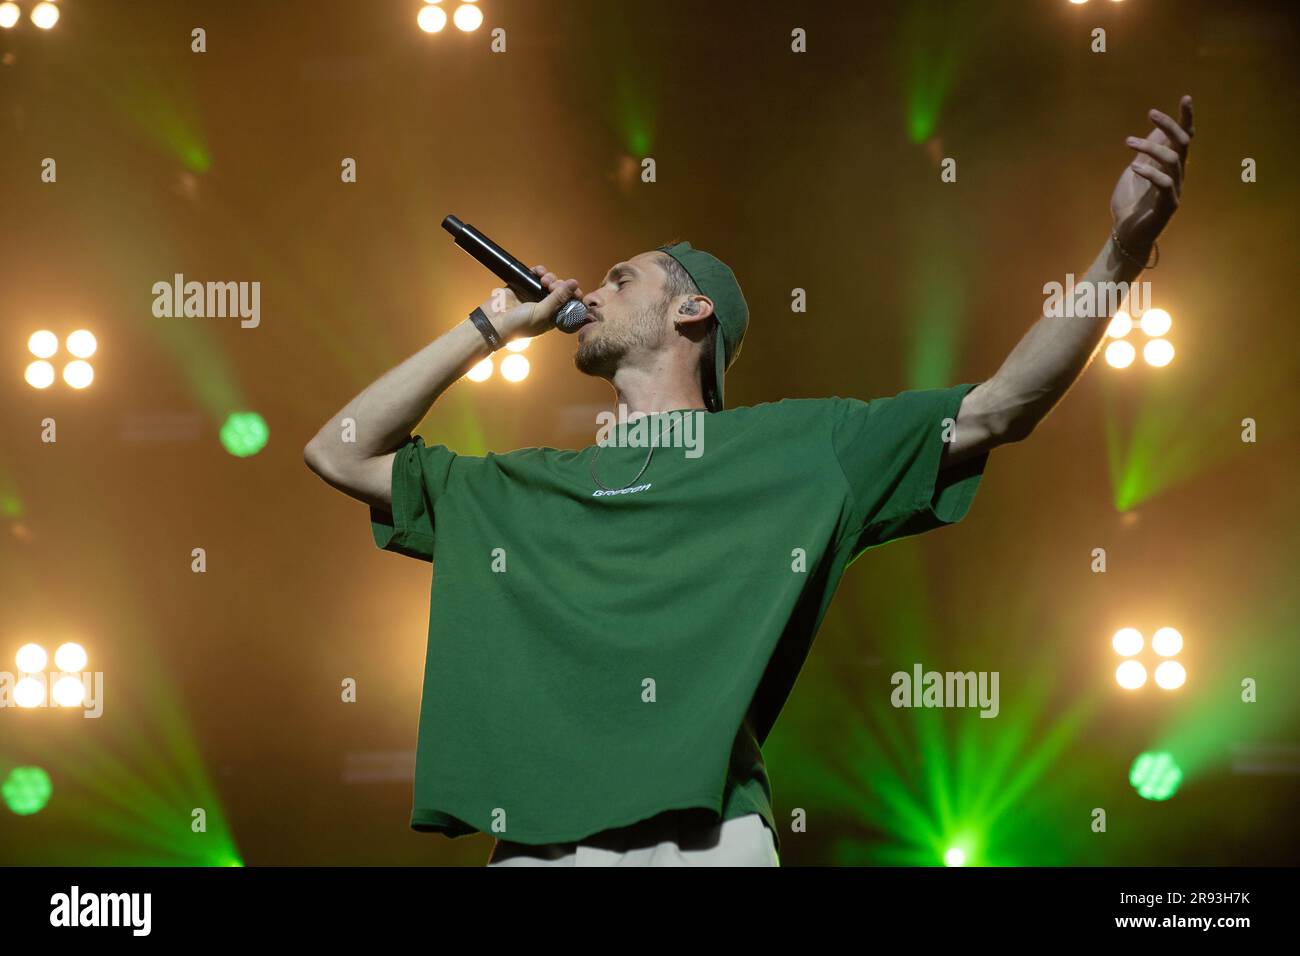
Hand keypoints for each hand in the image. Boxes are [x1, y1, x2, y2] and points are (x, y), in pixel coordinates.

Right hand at [476, 265, 583, 342]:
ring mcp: (534, 295)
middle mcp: (546, 306)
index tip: (571, 289)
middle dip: (559, 284)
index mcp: (553, 317)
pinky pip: (535, 275)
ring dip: (550, 277)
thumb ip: (558, 298)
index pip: (570, 303)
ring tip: (543, 279)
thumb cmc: (518, 326)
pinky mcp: (524, 286)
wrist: (493, 322)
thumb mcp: (542, 313)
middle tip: (551, 286)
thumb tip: (574, 284)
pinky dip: (538, 271)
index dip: (573, 294)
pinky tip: (538, 271)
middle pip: (561, 289)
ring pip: (549, 281)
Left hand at [1110, 95, 1193, 258]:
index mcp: (1170, 167)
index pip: (1184, 139)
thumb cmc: (1130, 206)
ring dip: (1150, 148)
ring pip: (1173, 160)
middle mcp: (1177, 176)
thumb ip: (1145, 154)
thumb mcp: (1134, 173)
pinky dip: (1150, 172)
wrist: (1125, 236)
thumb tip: (1154, 132)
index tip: (1186, 98)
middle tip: (1151, 113)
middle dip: (1170, 125)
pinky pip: (1164, 184)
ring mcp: (1174, 190)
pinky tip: (1133, 166)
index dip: (1186, 119)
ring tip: (1128, 142)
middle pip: (1182, 144)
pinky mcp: (1168, 205)